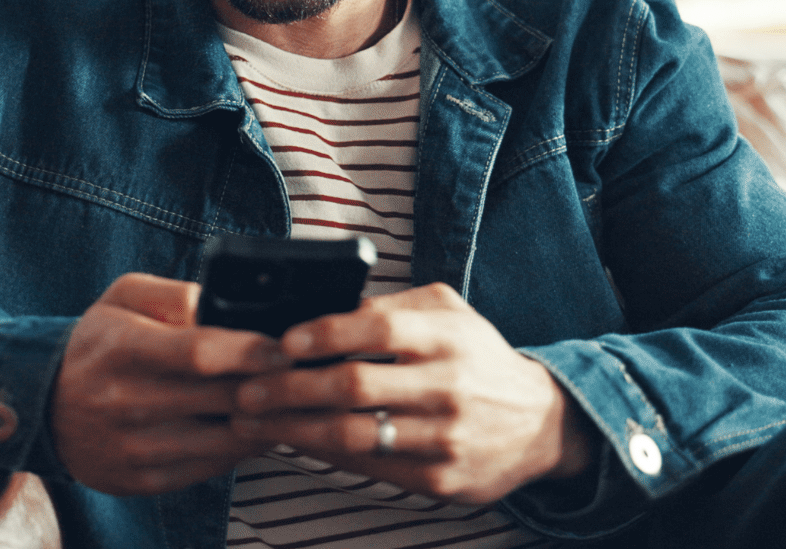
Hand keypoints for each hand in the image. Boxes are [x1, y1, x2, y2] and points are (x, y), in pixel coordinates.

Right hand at [50, 273, 287, 494]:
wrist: (42, 408)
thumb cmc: (98, 344)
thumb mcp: (122, 298)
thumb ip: (172, 293)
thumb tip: (221, 302)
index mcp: (124, 351)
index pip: (199, 352)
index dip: (250, 350)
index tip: (285, 346)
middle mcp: (127, 403)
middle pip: (220, 398)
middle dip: (271, 386)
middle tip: (302, 374)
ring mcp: (135, 448)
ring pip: (223, 440)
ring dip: (265, 422)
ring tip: (288, 402)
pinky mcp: (142, 481)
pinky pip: (209, 468)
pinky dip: (240, 449)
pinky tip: (256, 428)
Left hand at [228, 283, 597, 504]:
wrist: (539, 423)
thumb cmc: (476, 357)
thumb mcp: (448, 313)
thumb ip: (392, 305)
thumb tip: (324, 305)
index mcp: (449, 336)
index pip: (378, 328)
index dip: (325, 332)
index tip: (283, 341)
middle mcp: (450, 386)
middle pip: (354, 386)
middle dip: (289, 388)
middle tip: (247, 388)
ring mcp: (446, 438)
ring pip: (354, 435)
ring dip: (293, 428)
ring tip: (253, 419)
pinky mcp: (441, 480)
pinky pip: (370, 468)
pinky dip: (325, 454)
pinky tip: (295, 441)